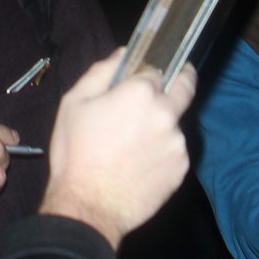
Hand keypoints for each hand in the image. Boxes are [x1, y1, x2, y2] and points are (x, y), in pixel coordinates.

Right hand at [39, 50, 193, 248]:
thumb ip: (101, 72)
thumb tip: (122, 54)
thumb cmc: (76, 152)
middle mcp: (166, 114)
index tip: (142, 75)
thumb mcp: (74, 103)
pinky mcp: (181, 168)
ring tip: (132, 143)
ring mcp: (177, 143)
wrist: (88, 205)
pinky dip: (160, 150)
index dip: (147, 70)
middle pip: (185, 87)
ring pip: (174, 122)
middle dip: (180, 80)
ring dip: (161, 124)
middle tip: (165, 87)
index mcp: (140, 92)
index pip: (157, 67)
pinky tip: (137, 162)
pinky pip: (173, 150)